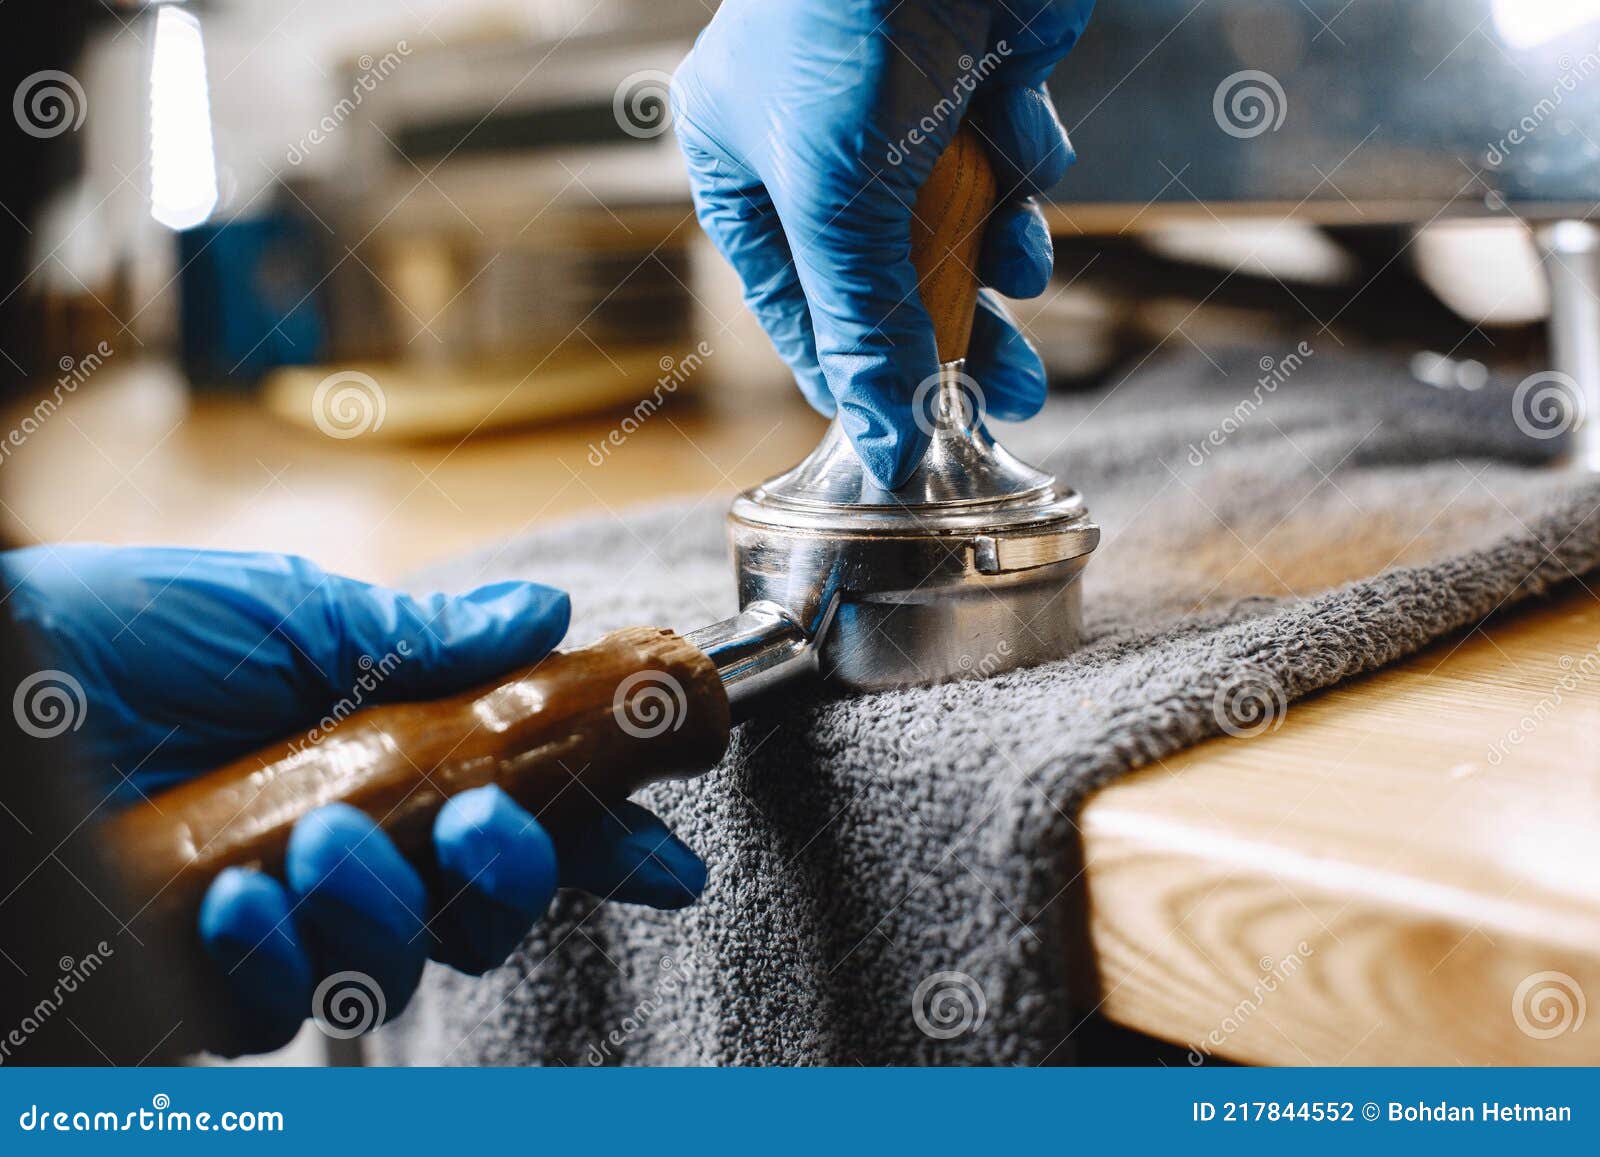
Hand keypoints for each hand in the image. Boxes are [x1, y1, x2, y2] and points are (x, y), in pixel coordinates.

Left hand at [2, 544, 706, 1052]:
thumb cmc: (118, 635)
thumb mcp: (287, 615)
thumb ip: (423, 636)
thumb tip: (544, 612)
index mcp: (383, 758)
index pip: (520, 813)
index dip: (600, 843)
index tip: (667, 858)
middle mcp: (348, 847)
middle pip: (483, 910)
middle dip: (512, 876)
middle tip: (485, 818)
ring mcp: (279, 918)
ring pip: (394, 970)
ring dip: (383, 911)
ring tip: (325, 842)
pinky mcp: (202, 973)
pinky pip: (277, 1006)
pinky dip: (275, 957)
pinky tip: (243, 896)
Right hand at [671, 0, 1094, 487]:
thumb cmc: (848, 23)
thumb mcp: (839, 203)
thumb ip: (865, 326)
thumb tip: (883, 437)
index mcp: (741, 161)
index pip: (793, 298)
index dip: (848, 368)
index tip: (899, 429)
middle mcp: (818, 135)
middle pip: (886, 269)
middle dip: (948, 330)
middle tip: (1002, 396)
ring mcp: (902, 99)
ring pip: (956, 218)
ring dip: (995, 251)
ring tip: (1024, 278)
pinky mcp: (979, 67)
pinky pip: (1007, 152)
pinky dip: (1025, 166)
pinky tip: (1027, 156)